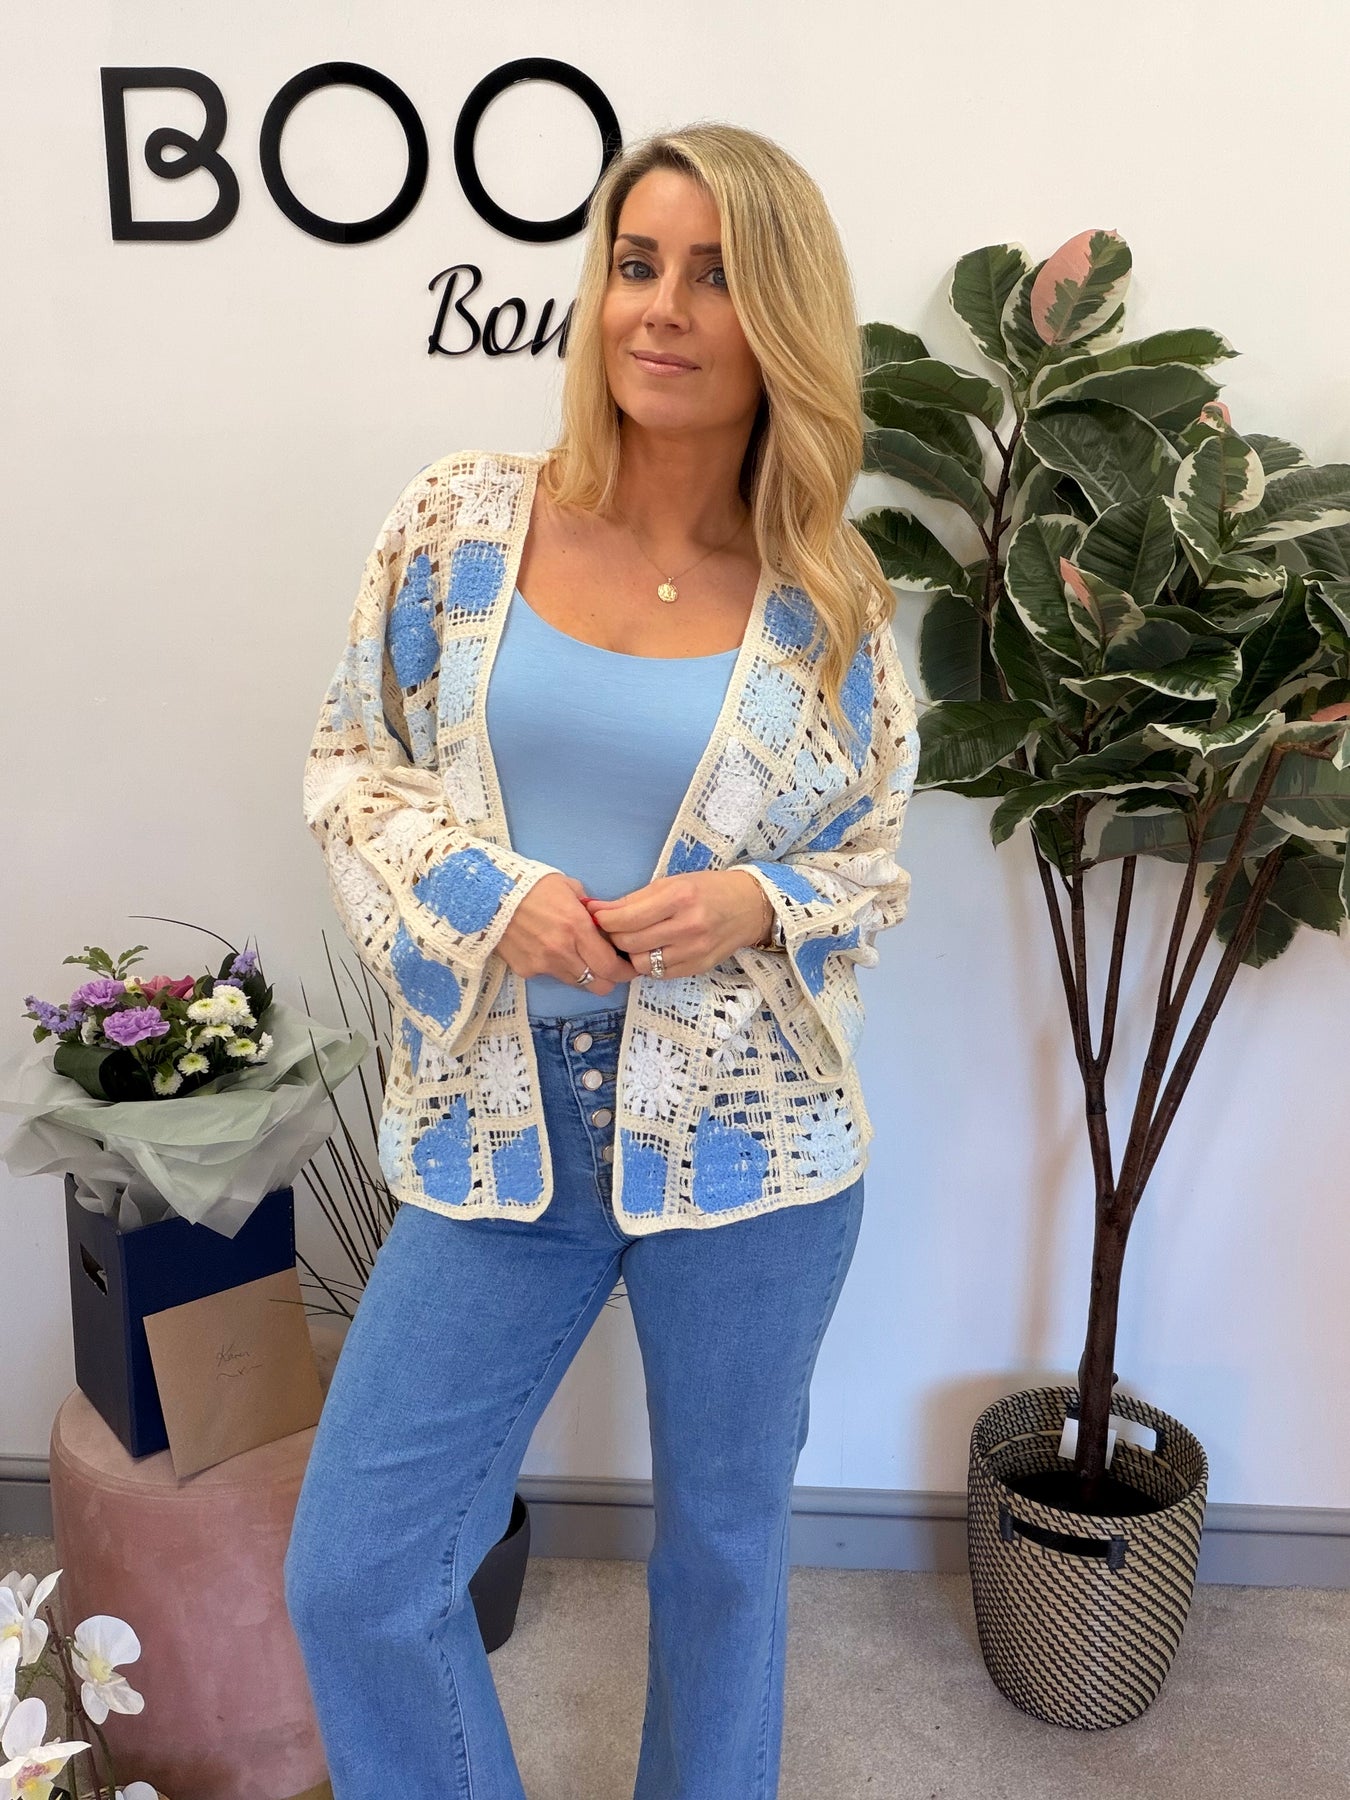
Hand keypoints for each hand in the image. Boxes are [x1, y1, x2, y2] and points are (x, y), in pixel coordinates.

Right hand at [498, 874, 634, 994]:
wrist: (486, 893)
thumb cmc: (530, 885)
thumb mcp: (568, 888)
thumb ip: (589, 909)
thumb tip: (601, 921)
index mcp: (577, 929)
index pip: (611, 966)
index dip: (625, 971)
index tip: (629, 966)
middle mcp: (562, 952)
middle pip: (599, 985)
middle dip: (609, 979)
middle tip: (609, 966)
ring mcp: (543, 965)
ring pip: (576, 983)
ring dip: (583, 973)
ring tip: (576, 953)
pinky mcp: (526, 970)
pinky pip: (551, 975)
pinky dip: (555, 967)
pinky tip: (546, 948)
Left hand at [586, 870, 771, 979]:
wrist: (749, 906)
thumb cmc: (707, 888)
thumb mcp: (672, 883)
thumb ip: (634, 899)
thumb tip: (596, 910)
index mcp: (678, 897)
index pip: (625, 918)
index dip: (604, 920)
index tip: (598, 917)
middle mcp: (687, 925)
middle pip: (629, 942)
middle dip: (614, 937)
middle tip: (613, 930)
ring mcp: (694, 950)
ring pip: (641, 963)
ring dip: (631, 953)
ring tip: (635, 940)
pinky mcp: (698, 967)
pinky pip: (659, 974)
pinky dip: (650, 964)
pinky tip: (654, 950)